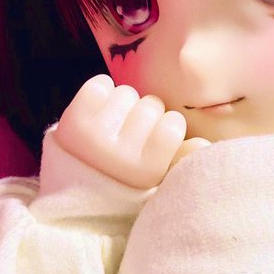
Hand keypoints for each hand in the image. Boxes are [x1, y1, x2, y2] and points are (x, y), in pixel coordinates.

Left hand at [55, 75, 191, 189]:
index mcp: (146, 171)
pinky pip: (99, 85)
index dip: (165, 127)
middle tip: (129, 133)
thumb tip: (203, 144)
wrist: (70, 188)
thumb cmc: (122, 180)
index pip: (173, 124)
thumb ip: (180, 160)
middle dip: (143, 115)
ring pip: (126, 93)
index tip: (152, 141)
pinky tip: (97, 111)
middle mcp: (121, 156)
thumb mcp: (156, 179)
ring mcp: (95, 137)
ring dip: (121, 104)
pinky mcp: (74, 120)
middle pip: (151, 105)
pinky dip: (99, 91)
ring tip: (111, 124)